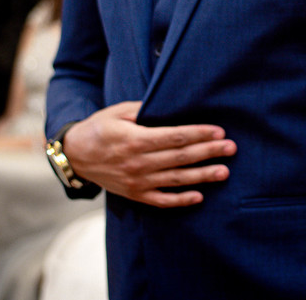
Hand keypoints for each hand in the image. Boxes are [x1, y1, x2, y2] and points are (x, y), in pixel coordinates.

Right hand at [63, 101, 235, 207]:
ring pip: (175, 179)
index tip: (219, 131)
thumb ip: (142, 109)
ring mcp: (137, 181)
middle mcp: (138, 163)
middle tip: (232, 148)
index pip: (174, 137)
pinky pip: (161, 200)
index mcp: (135, 140)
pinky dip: (180, 200)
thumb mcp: (117, 112)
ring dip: (202, 176)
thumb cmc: (99, 128)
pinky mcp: (135, 194)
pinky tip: (199, 196)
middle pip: (180, 157)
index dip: (198, 134)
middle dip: (208, 152)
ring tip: (224, 172)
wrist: (74, 156)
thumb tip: (167, 105)